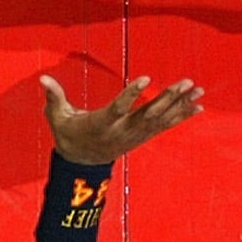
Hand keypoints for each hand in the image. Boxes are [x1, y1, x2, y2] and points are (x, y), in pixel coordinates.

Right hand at [42, 71, 204, 162]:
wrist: (82, 163)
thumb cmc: (68, 134)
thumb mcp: (57, 117)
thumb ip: (54, 98)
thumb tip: (43, 79)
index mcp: (101, 124)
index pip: (118, 108)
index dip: (131, 94)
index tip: (145, 78)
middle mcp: (122, 131)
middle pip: (148, 114)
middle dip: (168, 98)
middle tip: (186, 83)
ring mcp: (135, 135)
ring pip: (161, 119)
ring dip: (181, 104)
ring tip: (198, 90)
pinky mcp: (143, 136)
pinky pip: (166, 125)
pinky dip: (182, 115)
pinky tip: (198, 106)